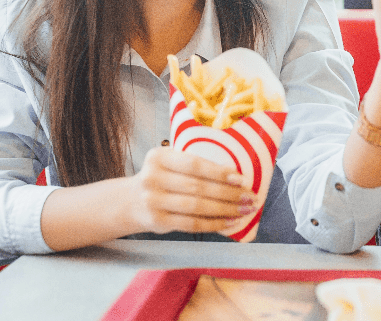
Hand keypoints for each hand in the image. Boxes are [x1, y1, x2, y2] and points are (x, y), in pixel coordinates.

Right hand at [127, 147, 254, 234]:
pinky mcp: (157, 221)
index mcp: (160, 157)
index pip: (195, 164)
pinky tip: (230, 222)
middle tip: (250, 198)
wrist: (130, 201)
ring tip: (244, 210)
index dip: (220, 172)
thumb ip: (195, 168)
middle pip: (198, 187)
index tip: (242, 179)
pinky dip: (214, 224)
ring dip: (225, 210)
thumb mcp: (170, 164)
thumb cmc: (162, 179)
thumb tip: (237, 178)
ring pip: (197, 207)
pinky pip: (191, 224)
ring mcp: (153, 201)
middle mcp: (153, 177)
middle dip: (229, 194)